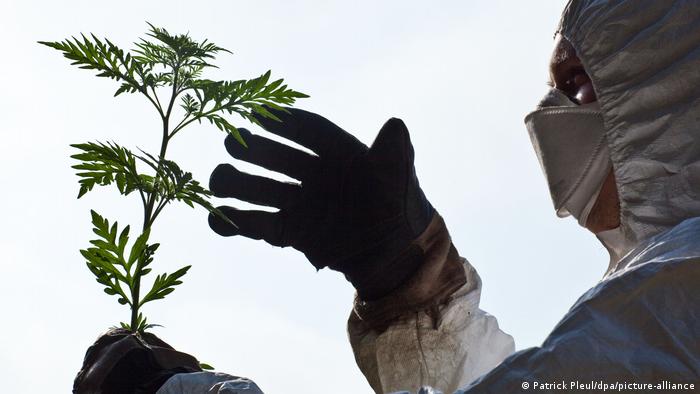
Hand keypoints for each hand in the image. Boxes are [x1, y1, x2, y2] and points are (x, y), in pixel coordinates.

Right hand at [208, 108, 433, 299]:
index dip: (287, 122)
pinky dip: (238, 223)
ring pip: (263, 191)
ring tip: (216, 180)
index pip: (310, 132)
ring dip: (238, 184)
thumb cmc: (401, 208)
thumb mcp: (400, 179)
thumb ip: (395, 153)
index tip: (259, 113)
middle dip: (254, 150)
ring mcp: (302, 204)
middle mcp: (316, 176)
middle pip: (278, 158)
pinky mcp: (294, 232)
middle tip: (231, 142)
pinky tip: (215, 218)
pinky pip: (262, 225)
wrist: (395, 253)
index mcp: (340, 155)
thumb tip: (396, 125)